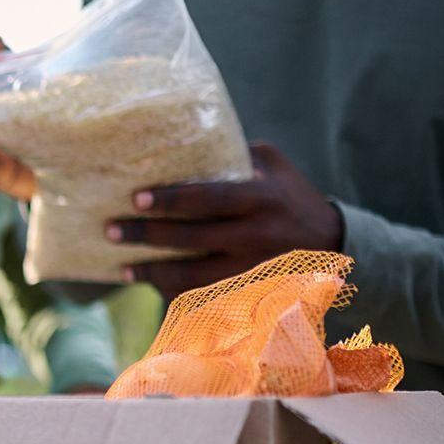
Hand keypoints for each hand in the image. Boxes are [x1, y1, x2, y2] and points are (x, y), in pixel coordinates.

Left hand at [109, 142, 344, 296]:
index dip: (171, 200)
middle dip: (147, 236)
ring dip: (154, 273)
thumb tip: (176, 145)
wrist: (332, 242)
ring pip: (194, 278)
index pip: (209, 198)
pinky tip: (151, 284)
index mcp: (261, 197)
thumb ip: (232, 155)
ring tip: (123, 267)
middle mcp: (258, 235)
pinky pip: (204, 298)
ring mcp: (253, 268)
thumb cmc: (289, 195)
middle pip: (192, 240)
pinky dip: (174, 293)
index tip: (136, 199)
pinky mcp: (250, 292)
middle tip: (111, 230)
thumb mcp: (272, 166)